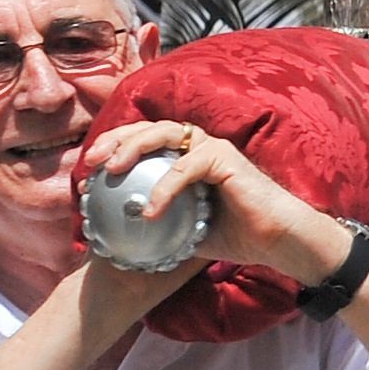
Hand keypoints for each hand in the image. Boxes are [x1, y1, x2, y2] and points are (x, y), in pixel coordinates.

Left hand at [86, 123, 345, 284]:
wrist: (279, 241)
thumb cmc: (240, 234)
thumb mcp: (190, 229)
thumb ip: (164, 221)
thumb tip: (126, 232)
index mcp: (189, 158)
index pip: (146, 142)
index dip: (114, 150)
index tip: (89, 173)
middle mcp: (199, 146)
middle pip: (148, 128)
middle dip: (115, 140)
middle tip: (92, 162)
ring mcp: (212, 149)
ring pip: (165, 134)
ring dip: (133, 148)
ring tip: (111, 169)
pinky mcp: (225, 158)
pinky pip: (186, 167)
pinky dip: (164, 187)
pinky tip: (148, 210)